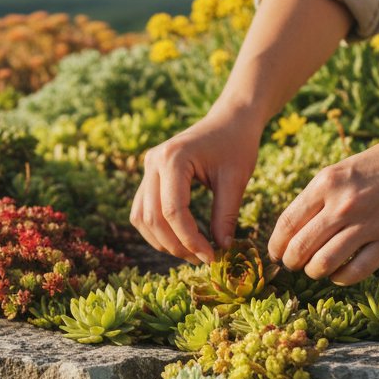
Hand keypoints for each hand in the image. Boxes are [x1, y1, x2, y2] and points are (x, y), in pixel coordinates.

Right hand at [131, 112, 261, 263]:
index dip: (190, 239)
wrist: (230, 120)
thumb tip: (221, 249)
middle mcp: (153, 162)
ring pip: (141, 217)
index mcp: (173, 158)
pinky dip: (157, 230)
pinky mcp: (149, 175)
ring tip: (191, 252)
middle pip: (153, 217)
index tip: (211, 256)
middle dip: (176, 244)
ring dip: (162, 241)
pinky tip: (180, 239)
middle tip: (202, 259)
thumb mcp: (236, 179)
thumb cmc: (237, 144)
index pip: (173, 211)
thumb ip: (226, 215)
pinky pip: (143, 210)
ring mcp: (147, 168)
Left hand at [266, 129, 378, 284]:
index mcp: (326, 183)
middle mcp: (343, 205)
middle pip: (300, 248)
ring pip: (323, 264)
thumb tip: (291, 232)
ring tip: (315, 269)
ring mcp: (367, 224)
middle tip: (293, 265)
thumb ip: (317, 198)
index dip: (275, 245)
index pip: (287, 224)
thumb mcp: (341, 170)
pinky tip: (339, 274)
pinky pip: (355, 271)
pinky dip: (341, 278)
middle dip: (291, 262)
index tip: (275, 254)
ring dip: (314, 272)